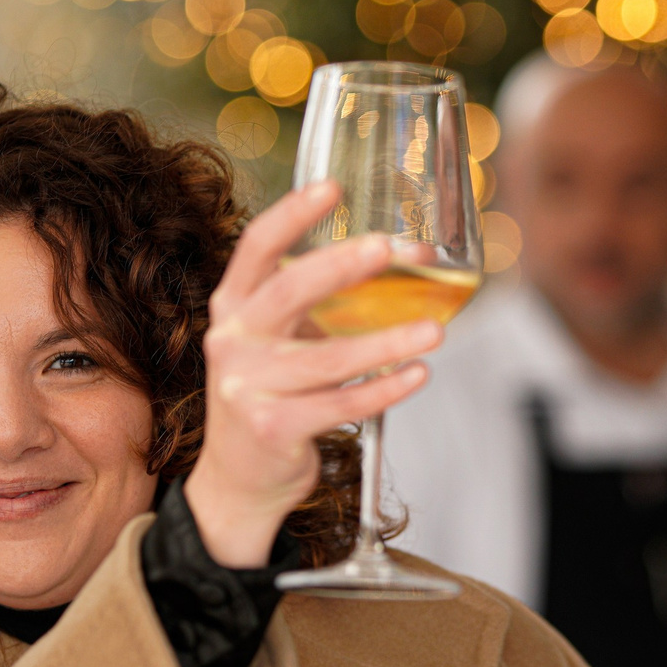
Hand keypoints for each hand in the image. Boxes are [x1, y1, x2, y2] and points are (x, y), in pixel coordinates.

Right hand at [182, 180, 443, 567]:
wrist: (239, 479)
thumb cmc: (272, 394)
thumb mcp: (275, 339)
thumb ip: (312, 303)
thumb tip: (397, 259)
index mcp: (233, 306)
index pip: (256, 248)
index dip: (292, 214)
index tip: (332, 187)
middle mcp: (232, 340)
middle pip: (289, 291)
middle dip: (343, 265)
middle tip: (390, 249)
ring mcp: (246, 387)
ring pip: (328, 358)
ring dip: (387, 342)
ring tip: (434, 330)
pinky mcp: (271, 428)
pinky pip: (340, 403)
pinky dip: (384, 389)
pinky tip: (416, 375)